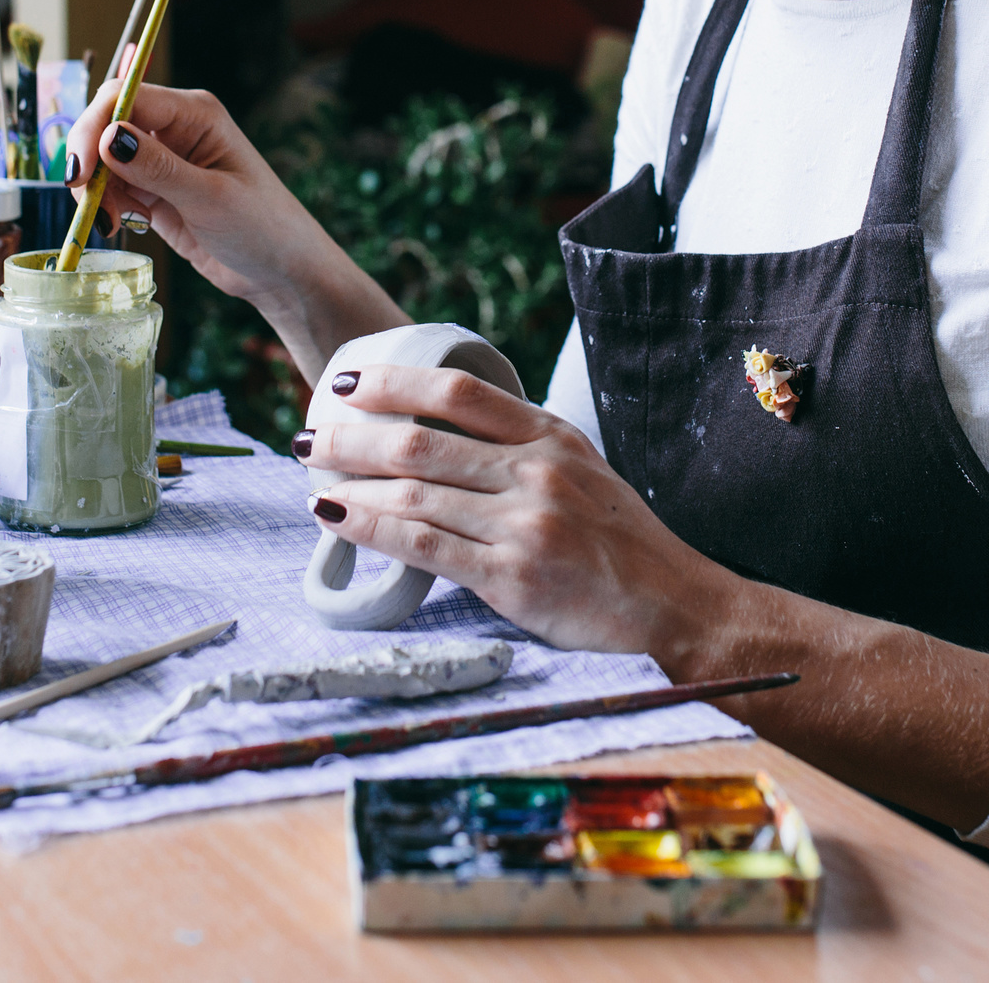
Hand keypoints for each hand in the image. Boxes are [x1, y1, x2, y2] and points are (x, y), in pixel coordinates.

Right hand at [66, 80, 403, 379]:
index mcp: (195, 112)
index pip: (126, 97)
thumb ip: (157, 167)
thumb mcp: (209, 197)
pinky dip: (105, 203)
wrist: (281, 271)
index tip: (79, 171)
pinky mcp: (154, 191)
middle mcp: (175, 127)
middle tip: (83, 199)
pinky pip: (113, 186)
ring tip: (108, 221)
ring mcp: (162, 159)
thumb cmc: (262, 227)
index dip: (94, 126)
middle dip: (88, 157)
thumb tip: (108, 136)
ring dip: (94, 187)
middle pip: (107, 122)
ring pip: (104, 158)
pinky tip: (116, 224)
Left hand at [304, 362, 988, 830]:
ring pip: (415, 489)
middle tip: (310, 432)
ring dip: (352, 480)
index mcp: (551, 437)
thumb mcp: (581, 472)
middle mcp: (537, 471)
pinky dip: (372, 527)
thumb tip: (438, 435)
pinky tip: (338, 518)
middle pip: (423, 438)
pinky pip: (424, 544)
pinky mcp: (513, 576)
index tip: (347, 380)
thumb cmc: (623, 546)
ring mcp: (525, 523)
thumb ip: (519, 450)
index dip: (396, 380)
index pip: (461, 391)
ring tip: (313, 477)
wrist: (679, 609)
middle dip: (354, 433)